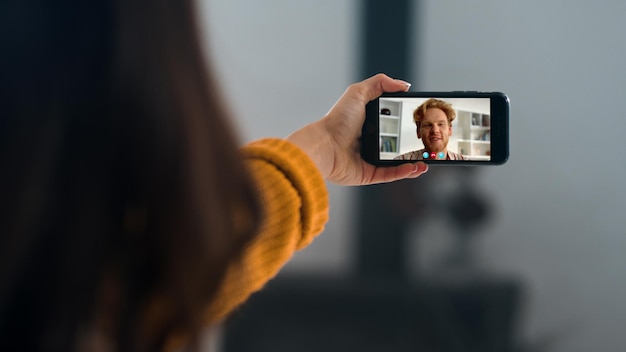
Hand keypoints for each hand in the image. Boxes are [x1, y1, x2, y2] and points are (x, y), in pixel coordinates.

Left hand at [286, 73, 427, 184]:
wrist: (324, 146)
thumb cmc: (336, 121)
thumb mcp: (358, 92)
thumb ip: (380, 83)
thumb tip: (403, 85)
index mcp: (366, 122)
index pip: (391, 121)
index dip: (406, 121)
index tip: (421, 120)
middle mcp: (367, 140)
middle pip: (396, 142)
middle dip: (413, 144)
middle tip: (428, 142)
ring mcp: (367, 158)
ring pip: (396, 161)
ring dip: (413, 162)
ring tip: (428, 158)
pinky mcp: (367, 173)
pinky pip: (389, 174)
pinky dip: (403, 172)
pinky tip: (416, 168)